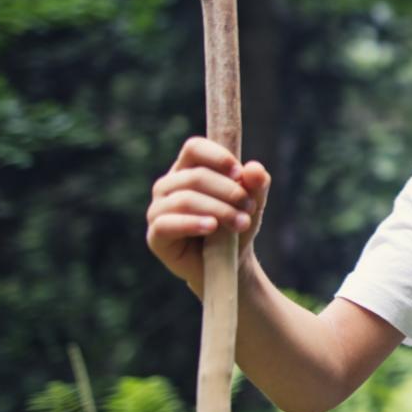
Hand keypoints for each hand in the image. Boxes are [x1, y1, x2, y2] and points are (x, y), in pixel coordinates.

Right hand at [146, 137, 270, 293]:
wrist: (230, 264)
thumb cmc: (236, 226)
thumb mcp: (252, 203)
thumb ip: (256, 184)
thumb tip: (254, 169)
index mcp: (188, 169)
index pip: (194, 148)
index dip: (217, 157)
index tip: (240, 173)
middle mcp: (168, 186)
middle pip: (195, 176)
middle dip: (229, 191)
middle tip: (249, 207)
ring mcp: (158, 210)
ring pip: (184, 199)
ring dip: (219, 210)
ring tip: (241, 223)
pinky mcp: (155, 235)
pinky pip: (168, 224)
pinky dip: (193, 224)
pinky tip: (212, 228)